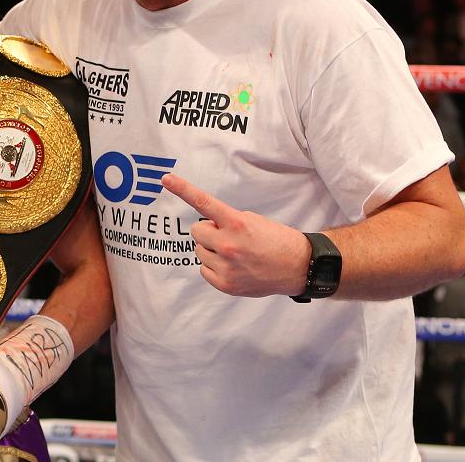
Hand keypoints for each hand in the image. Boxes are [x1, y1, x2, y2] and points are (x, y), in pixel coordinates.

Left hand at [161, 173, 310, 296]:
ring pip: (199, 250)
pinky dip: (214, 266)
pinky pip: (203, 269)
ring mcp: (226, 267)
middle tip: (228, 235)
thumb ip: (226, 221)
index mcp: (236, 223)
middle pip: (196, 231)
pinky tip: (233, 266)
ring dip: (211, 249)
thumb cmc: (276, 240)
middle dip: (208, 231)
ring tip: (235, 253)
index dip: (182, 189)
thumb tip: (206, 229)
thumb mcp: (252, 220)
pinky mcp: (225, 284)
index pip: (203, 202)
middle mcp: (228, 245)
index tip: (165, 179)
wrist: (299, 267)